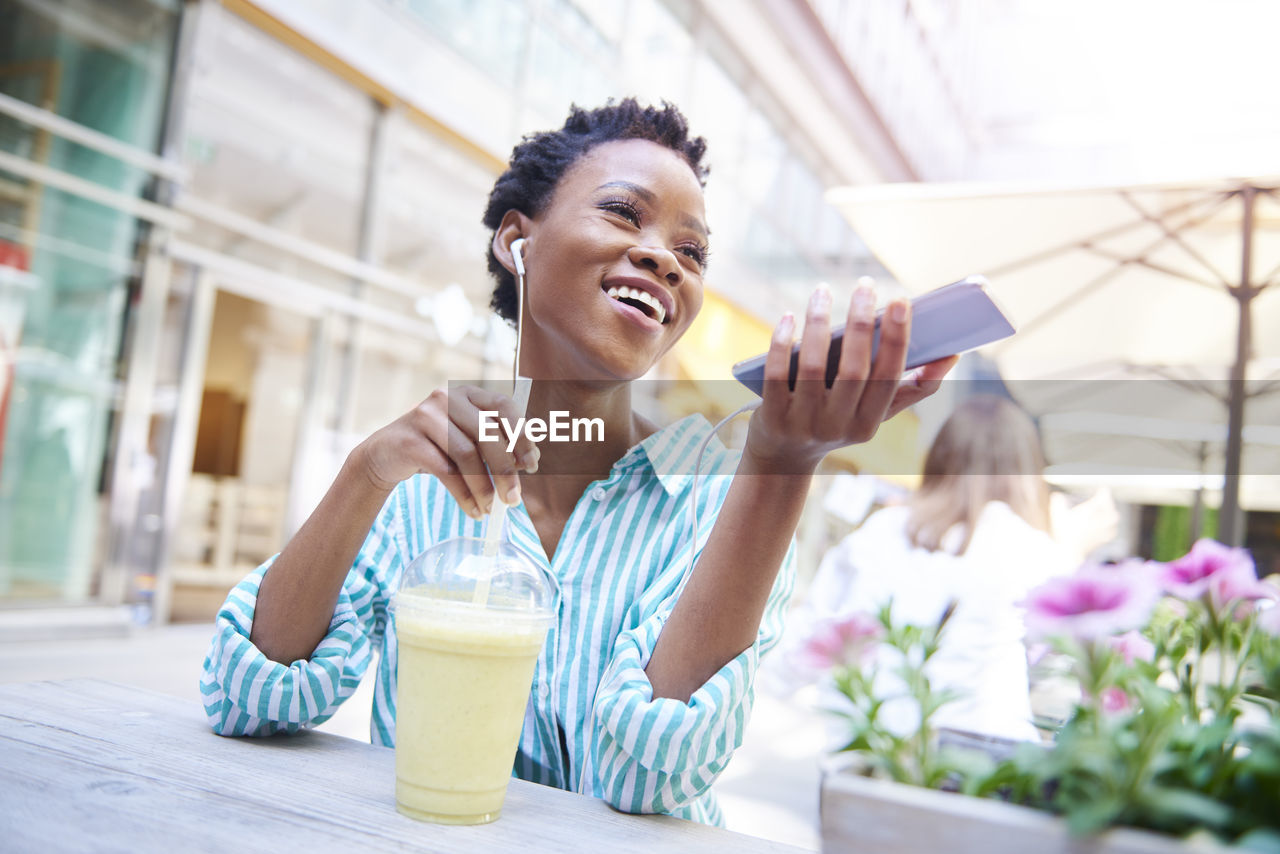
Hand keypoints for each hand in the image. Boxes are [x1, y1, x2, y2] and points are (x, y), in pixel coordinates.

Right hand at [354, 385, 539, 517]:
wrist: (385, 454)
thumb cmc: (435, 447)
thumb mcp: (467, 440)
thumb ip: (496, 444)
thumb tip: (529, 462)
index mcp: (468, 393)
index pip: (503, 406)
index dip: (521, 435)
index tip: (532, 465)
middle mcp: (447, 398)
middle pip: (487, 433)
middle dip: (505, 470)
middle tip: (514, 499)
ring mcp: (425, 415)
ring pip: (466, 454)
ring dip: (483, 487)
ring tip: (490, 509)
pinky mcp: (409, 440)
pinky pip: (445, 471)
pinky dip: (464, 495)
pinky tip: (473, 510)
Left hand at [744, 284, 956, 473]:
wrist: (784, 455)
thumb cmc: (838, 420)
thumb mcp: (875, 412)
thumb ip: (914, 388)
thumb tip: (952, 355)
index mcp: (869, 423)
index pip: (888, 377)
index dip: (896, 339)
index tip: (900, 301)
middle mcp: (837, 427)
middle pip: (853, 370)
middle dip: (860, 323)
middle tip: (865, 285)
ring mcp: (802, 423)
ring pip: (812, 366)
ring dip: (818, 323)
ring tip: (823, 292)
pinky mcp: (771, 417)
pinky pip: (775, 373)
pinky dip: (781, 342)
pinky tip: (789, 317)